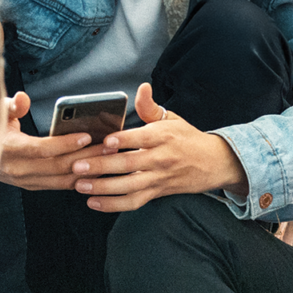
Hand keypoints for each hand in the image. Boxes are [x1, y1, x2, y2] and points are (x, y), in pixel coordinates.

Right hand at [0, 90, 100, 190]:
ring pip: (62, 179)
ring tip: (109, 156)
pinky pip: (60, 185)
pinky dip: (80, 178)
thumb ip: (11, 106)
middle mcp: (17, 170)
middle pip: (58, 166)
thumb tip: (23, 99)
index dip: (64, 144)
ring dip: (88, 169)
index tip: (86, 136)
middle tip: (109, 144)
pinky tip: (97, 168)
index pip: (41, 149)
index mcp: (8, 150)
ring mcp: (25, 181)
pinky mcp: (32, 186)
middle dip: (86, 156)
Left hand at [68, 83, 246, 212]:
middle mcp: (161, 158)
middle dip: (101, 166)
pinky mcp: (157, 193)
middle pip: (129, 164)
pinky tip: (94, 202)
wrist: (214, 163)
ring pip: (129, 186)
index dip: (124, 140)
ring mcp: (158, 178)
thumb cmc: (186, 138)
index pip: (143, 138)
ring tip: (80, 185)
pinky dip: (113, 205)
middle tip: (78, 166)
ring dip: (103, 188)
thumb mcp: (171, 119)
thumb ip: (149, 107)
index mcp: (163, 136)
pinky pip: (134, 202)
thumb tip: (142, 88)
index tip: (106, 141)